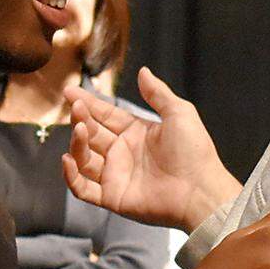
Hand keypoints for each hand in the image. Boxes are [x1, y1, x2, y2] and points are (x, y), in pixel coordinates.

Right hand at [63, 66, 241, 231]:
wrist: (201, 190)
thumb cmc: (195, 152)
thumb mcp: (179, 113)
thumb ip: (158, 93)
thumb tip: (143, 71)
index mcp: (137, 133)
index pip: (105, 115)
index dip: (88, 104)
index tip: (70, 92)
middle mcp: (123, 154)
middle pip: (91, 134)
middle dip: (81, 119)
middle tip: (76, 108)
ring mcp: (116, 176)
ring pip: (84, 159)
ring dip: (76, 143)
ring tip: (79, 128)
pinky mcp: (113, 198)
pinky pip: (83, 189)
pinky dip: (71, 176)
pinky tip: (68, 158)